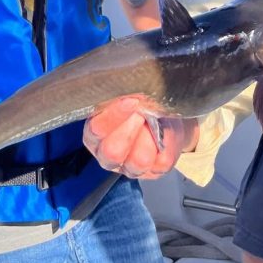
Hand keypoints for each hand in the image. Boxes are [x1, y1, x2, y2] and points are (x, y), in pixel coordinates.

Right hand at [83, 97, 198, 179]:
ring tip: (156, 121)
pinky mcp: (153, 172)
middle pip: (112, 151)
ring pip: (138, 161)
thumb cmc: (141, 103)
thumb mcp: (130, 96)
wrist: (167, 117)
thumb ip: (124, 94)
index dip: (114, 115)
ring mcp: (129, 168)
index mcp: (95, 134)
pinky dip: (167, 143)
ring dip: (150, 137)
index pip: (97, 129)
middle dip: (130, 129)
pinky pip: (161, 163)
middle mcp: (107, 155)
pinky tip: (166, 131)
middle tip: (143, 112)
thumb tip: (130, 89)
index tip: (131, 100)